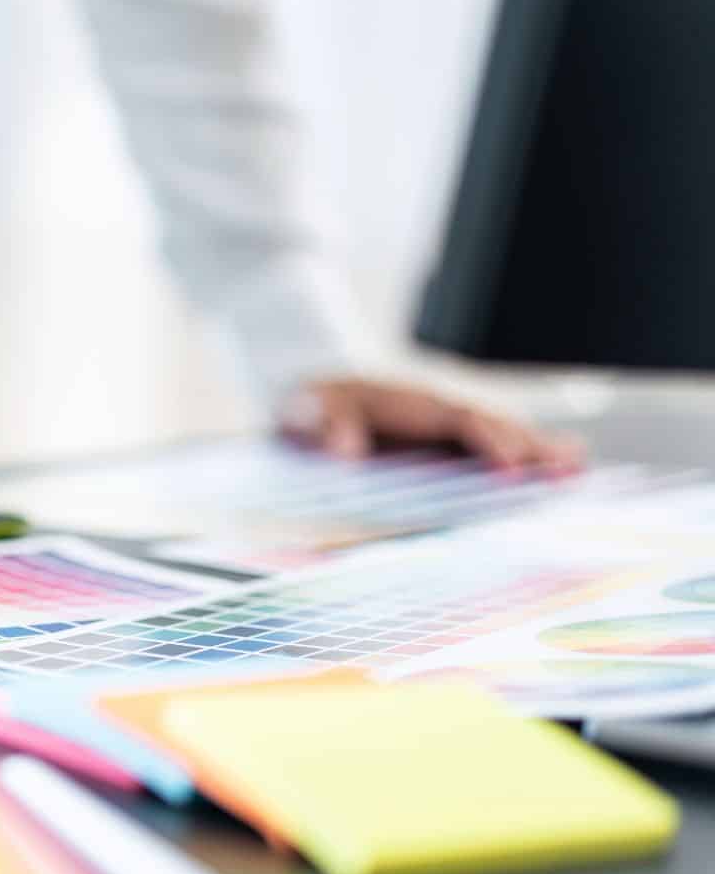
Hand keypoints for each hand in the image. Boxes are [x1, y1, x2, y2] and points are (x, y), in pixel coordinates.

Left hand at [278, 377, 584, 473]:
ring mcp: (442, 428)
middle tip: (566, 471)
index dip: (486, 440)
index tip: (511, 467)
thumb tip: (342, 448)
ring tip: (576, 471)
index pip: (456, 418)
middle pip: (491, 426)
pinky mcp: (443, 444)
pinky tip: (560, 470)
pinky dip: (525, 458)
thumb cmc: (305, 407)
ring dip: (537, 452)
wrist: (305, 401)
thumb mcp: (298, 409)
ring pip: (498, 437)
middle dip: (529, 447)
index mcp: (404, 402)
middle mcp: (434, 411)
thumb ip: (315, 421)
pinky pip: (487, 450)